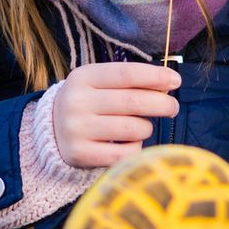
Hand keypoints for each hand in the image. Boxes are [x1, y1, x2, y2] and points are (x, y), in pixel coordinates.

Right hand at [50, 62, 180, 167]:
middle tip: (172, 107)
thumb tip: (169, 83)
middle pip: (132, 102)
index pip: (127, 74)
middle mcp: (77, 101)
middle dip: (161, 104)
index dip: (156, 76)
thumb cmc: (91, 102)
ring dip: (146, 128)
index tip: (176, 80)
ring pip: (132, 129)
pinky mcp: (79, 154)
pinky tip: (130, 144)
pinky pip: (123, 154)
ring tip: (144, 126)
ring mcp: (76, 129)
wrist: (52, 130)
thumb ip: (131, 82)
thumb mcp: (102, 83)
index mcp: (83, 77)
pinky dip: (135, 148)